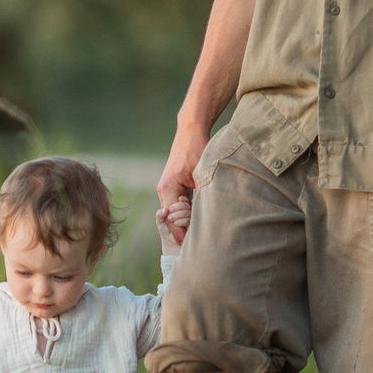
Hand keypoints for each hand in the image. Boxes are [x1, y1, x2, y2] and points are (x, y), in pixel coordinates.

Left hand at [156, 200, 189, 252]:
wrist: (171, 246)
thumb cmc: (166, 232)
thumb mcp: (160, 222)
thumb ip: (159, 214)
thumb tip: (165, 209)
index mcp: (181, 211)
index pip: (186, 202)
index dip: (183, 199)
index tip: (178, 199)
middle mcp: (188, 215)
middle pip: (187, 205)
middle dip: (179, 206)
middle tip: (170, 210)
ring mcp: (191, 222)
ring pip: (188, 212)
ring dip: (179, 213)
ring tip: (171, 219)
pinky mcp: (193, 228)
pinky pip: (190, 221)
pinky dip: (183, 220)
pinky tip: (176, 223)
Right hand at [158, 120, 208, 235]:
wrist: (191, 131)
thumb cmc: (197, 149)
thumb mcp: (202, 174)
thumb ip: (202, 197)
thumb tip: (208, 217)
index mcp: (168, 189)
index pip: (172, 220)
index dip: (183, 233)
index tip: (193, 242)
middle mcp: (164, 190)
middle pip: (172, 219)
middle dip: (185, 226)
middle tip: (201, 225)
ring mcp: (168, 188)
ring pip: (175, 213)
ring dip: (187, 218)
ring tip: (202, 219)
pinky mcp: (174, 186)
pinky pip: (179, 204)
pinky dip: (188, 209)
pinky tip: (199, 209)